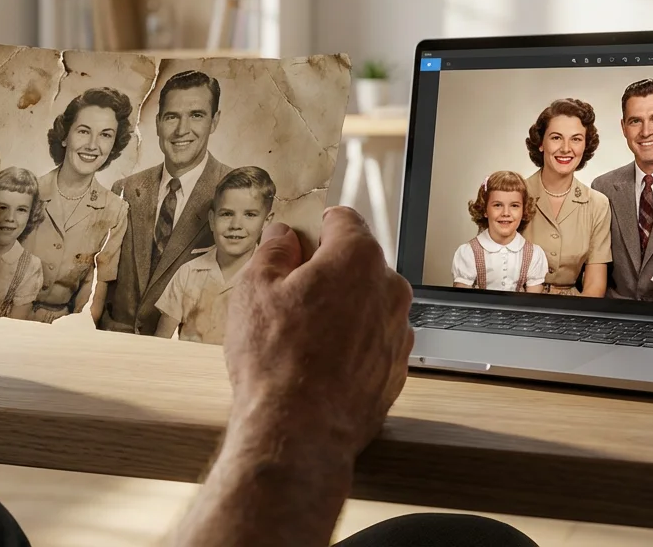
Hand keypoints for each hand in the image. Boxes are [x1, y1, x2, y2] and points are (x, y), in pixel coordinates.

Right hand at [224, 207, 413, 460]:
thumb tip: (283, 238)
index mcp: (358, 259)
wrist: (298, 433)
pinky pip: (371, 341)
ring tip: (301, 339)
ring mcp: (398, 331)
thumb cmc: (277, 361)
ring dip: (339, 310)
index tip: (294, 244)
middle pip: (356, 263)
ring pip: (365, 304)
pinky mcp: (396, 368)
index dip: (313, 228)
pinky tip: (319, 364)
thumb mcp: (254, 289)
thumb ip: (273, 251)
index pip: (342, 219)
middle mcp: (390, 289)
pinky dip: (350, 345)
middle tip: (287, 298)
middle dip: (325, 273)